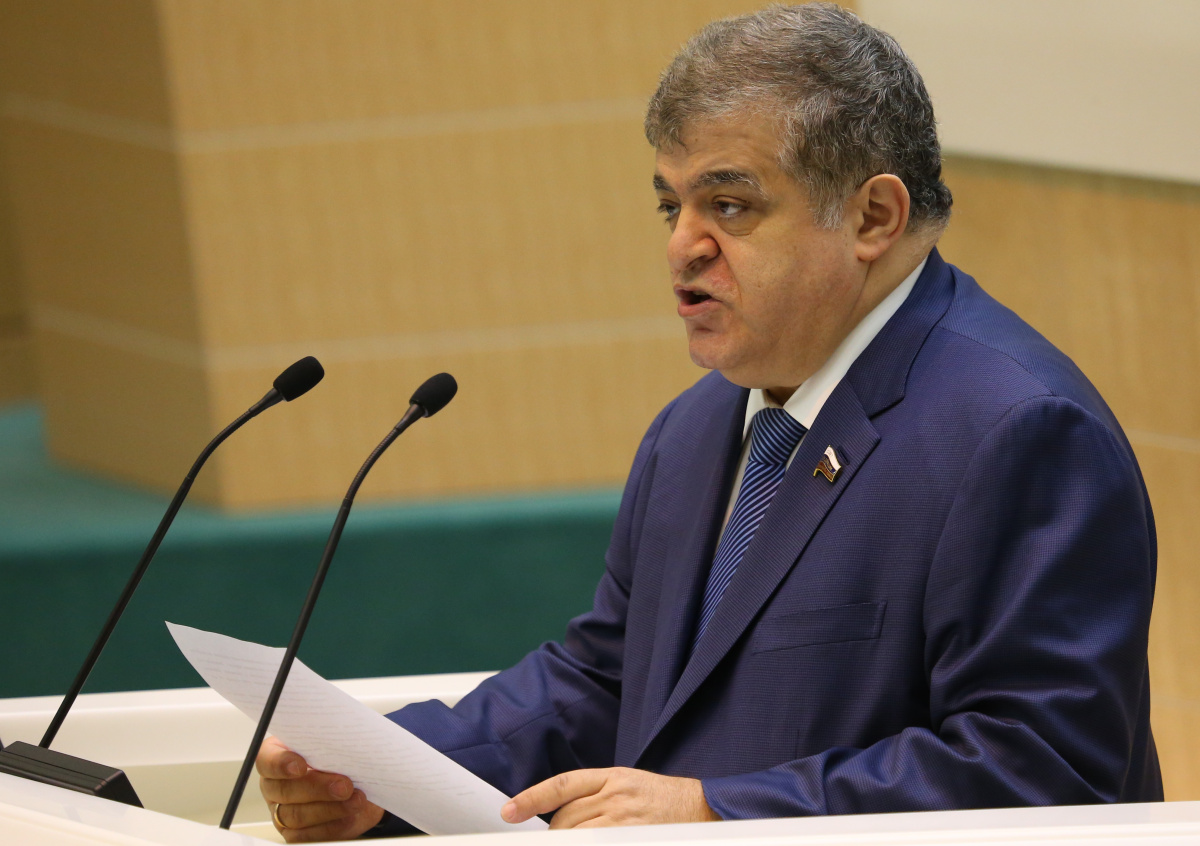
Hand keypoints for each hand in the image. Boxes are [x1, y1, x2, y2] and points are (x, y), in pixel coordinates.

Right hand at [256, 736, 384, 841]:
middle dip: (317, 788)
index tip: (300, 765)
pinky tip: (350, 815)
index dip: (281, 763)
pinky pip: (309, 835)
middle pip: (283, 791)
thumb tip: (343, 744)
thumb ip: (331, 743)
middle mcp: (274, 785)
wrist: (358, 783)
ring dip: (330, 809)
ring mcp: (282, 812)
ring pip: (296, 816)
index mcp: (277, 756)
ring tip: (355, 800)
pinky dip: (333, 825)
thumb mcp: (336, 743)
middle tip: (344, 786)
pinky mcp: (296, 833)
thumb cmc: (341, 757)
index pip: (267, 760)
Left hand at [501, 767, 719, 828]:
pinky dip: (586, 844)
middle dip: (554, 833)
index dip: (531, 798)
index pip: (562, 785)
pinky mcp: (633, 836)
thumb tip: (560, 813)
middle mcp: (615, 795)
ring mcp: (624, 820)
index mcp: (612, 776)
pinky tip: (589, 842)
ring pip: (577, 834)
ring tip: (575, 839)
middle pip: (566, 817)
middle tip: (556, 837)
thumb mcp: (627, 785)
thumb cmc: (663, 799)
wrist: (703, 808)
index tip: (509, 811)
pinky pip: (597, 843)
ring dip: (568, 840)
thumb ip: (595, 795)